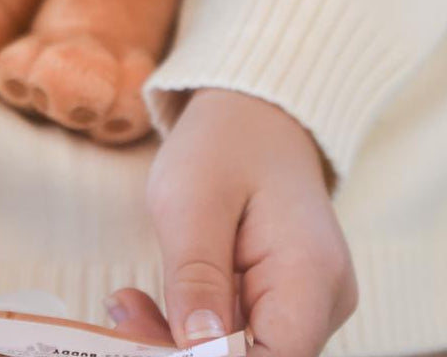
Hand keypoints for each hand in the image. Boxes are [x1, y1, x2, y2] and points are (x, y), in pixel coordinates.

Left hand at [126, 89, 356, 356]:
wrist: (253, 112)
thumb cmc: (223, 142)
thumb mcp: (192, 199)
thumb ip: (196, 276)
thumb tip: (197, 348)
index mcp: (311, 275)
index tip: (148, 342)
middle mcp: (323, 299)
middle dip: (182, 352)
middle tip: (123, 315)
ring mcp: (306, 302)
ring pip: (242, 352)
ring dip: (179, 342)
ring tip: (128, 305)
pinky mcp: (284, 300)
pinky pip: (237, 334)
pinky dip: (192, 327)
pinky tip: (151, 303)